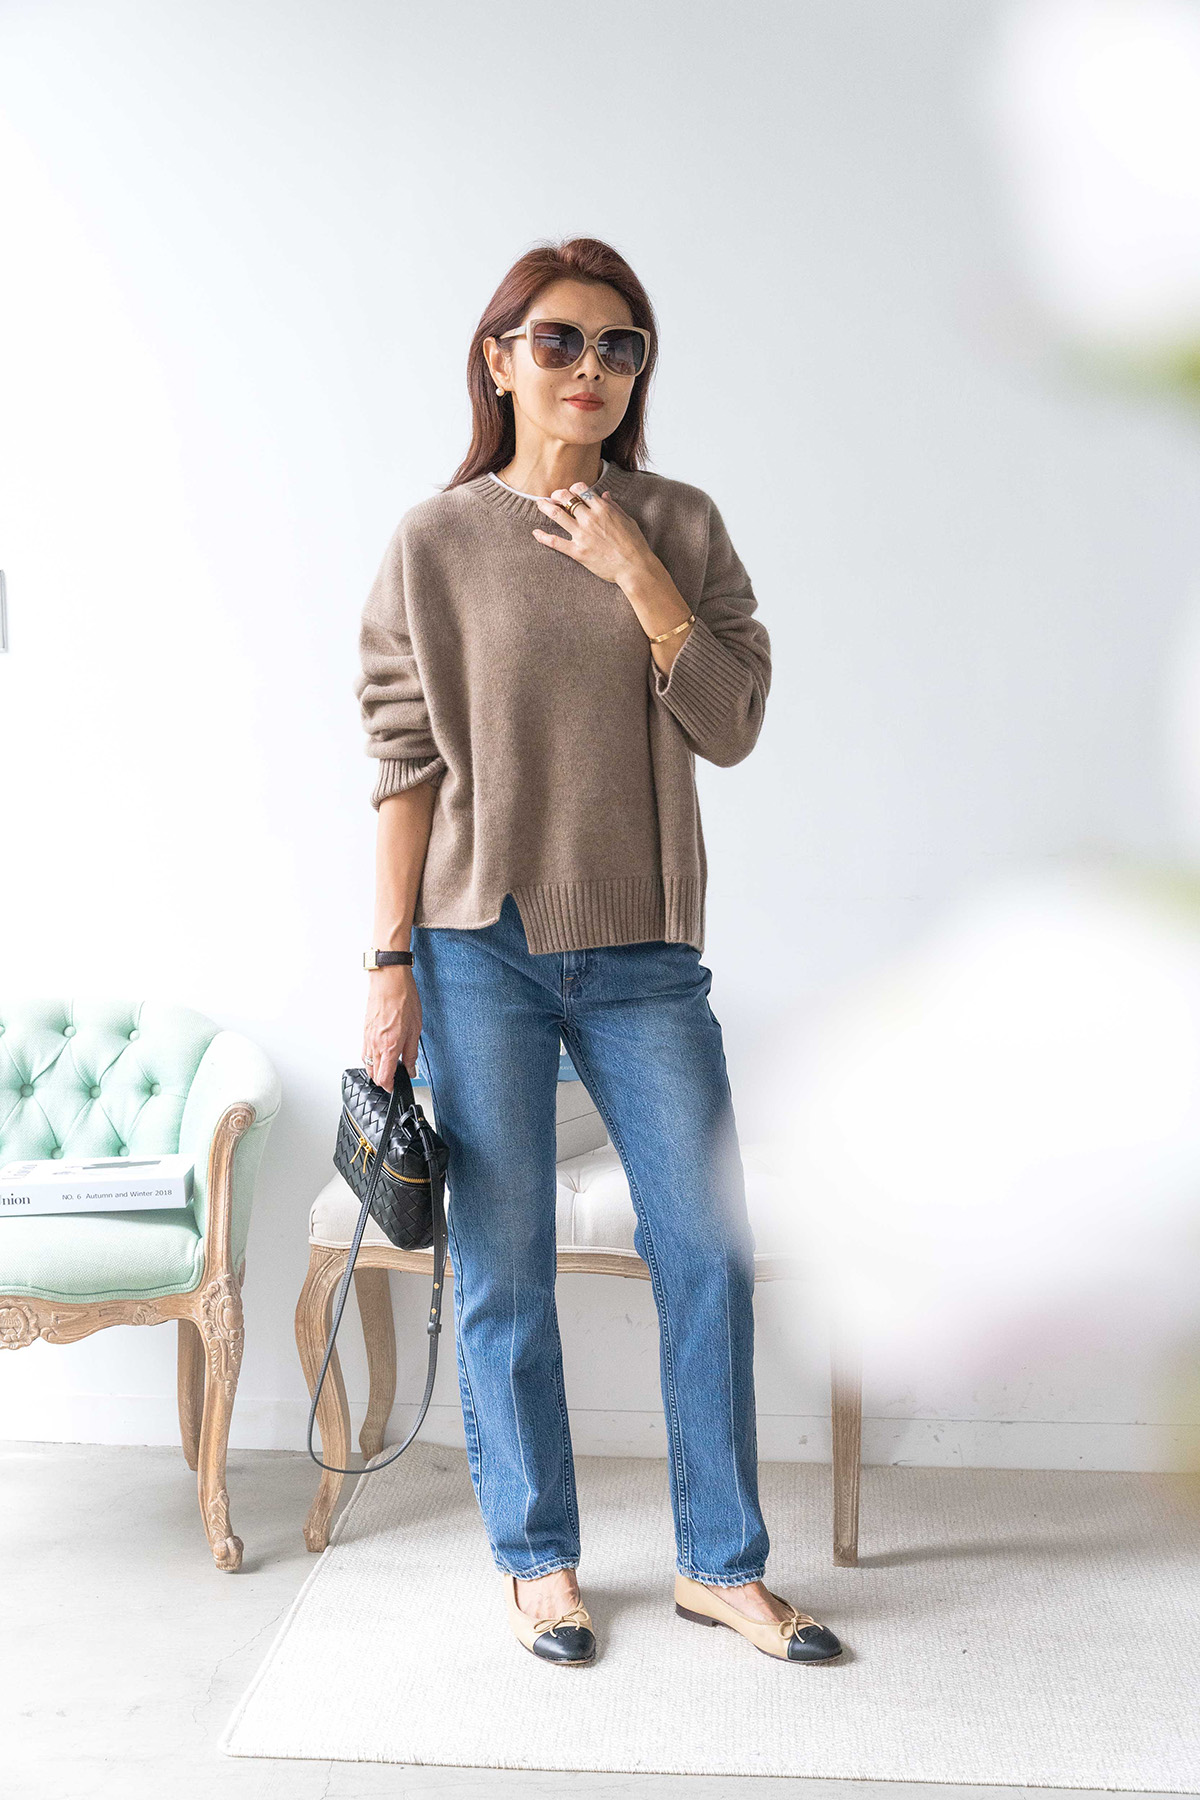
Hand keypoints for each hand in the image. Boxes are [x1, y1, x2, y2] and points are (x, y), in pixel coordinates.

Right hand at [363, 965, 421, 1090]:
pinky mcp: (364, 1030)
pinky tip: (382, 1050)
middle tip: (395, 1077)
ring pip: (368, 1063)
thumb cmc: (403, 999)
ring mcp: (367, 1038)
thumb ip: (412, 1053)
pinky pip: (365, 1051)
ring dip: (377, 1068)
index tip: (397, 1087)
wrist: (389, 979)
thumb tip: (411, 1069)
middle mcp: (375, 1044)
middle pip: (374, 1074)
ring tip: (390, 1064)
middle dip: (384, 1079)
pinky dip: (372, 1056)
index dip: (390, 1087)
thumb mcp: (416, 1029)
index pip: (384, 1078)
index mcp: (389, 1046)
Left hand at [531, 484, 654, 588]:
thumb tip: (605, 495)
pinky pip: (555, 542)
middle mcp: (590, 518)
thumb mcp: (627, 520)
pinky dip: (543, 537)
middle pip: (566, 498)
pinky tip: (535, 533)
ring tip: (539, 503)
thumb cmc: (635, 544)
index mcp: (603, 509)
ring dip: (545, 507)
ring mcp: (582, 535)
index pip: (581, 489)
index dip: (573, 488)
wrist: (635, 567)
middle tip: (552, 496)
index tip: (571, 492)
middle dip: (557, 494)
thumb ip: (614, 506)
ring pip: (557, 514)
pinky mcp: (577, 552)